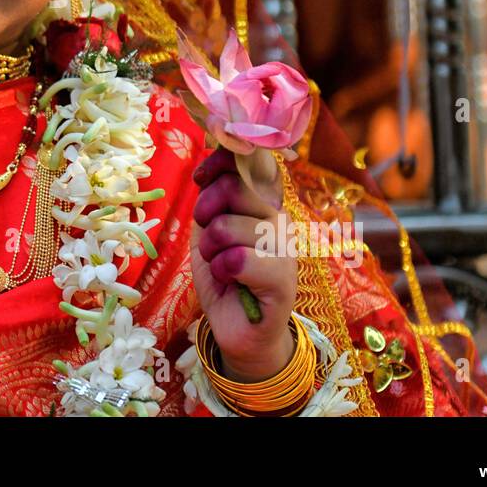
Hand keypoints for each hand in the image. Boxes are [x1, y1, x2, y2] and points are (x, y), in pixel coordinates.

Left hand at [189, 147, 297, 380]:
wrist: (236, 326)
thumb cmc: (223, 273)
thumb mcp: (210, 226)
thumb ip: (213, 194)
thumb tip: (210, 161)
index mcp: (265, 202)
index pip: (252, 161)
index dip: (221, 162)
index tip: (201, 179)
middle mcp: (280, 219)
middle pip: (234, 187)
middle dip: (206, 211)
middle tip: (209, 238)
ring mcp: (285, 249)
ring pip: (228, 226)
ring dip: (209, 250)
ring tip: (220, 265)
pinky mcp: (283, 280)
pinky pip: (237, 260)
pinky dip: (220, 271)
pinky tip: (229, 281)